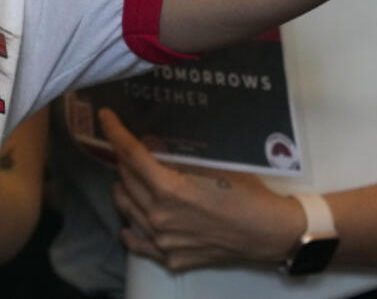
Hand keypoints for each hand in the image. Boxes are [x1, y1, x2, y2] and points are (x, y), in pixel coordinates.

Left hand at [99, 108, 304, 270]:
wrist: (271, 233)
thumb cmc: (247, 194)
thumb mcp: (212, 166)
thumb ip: (177, 159)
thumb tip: (150, 145)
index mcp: (169, 190)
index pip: (130, 155)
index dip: (115, 132)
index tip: (105, 117)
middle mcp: (160, 216)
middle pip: (125, 180)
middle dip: (123, 160)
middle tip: (128, 150)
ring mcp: (163, 241)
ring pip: (126, 208)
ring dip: (125, 189)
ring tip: (132, 179)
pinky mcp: (172, 258)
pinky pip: (138, 242)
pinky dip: (132, 228)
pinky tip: (132, 221)